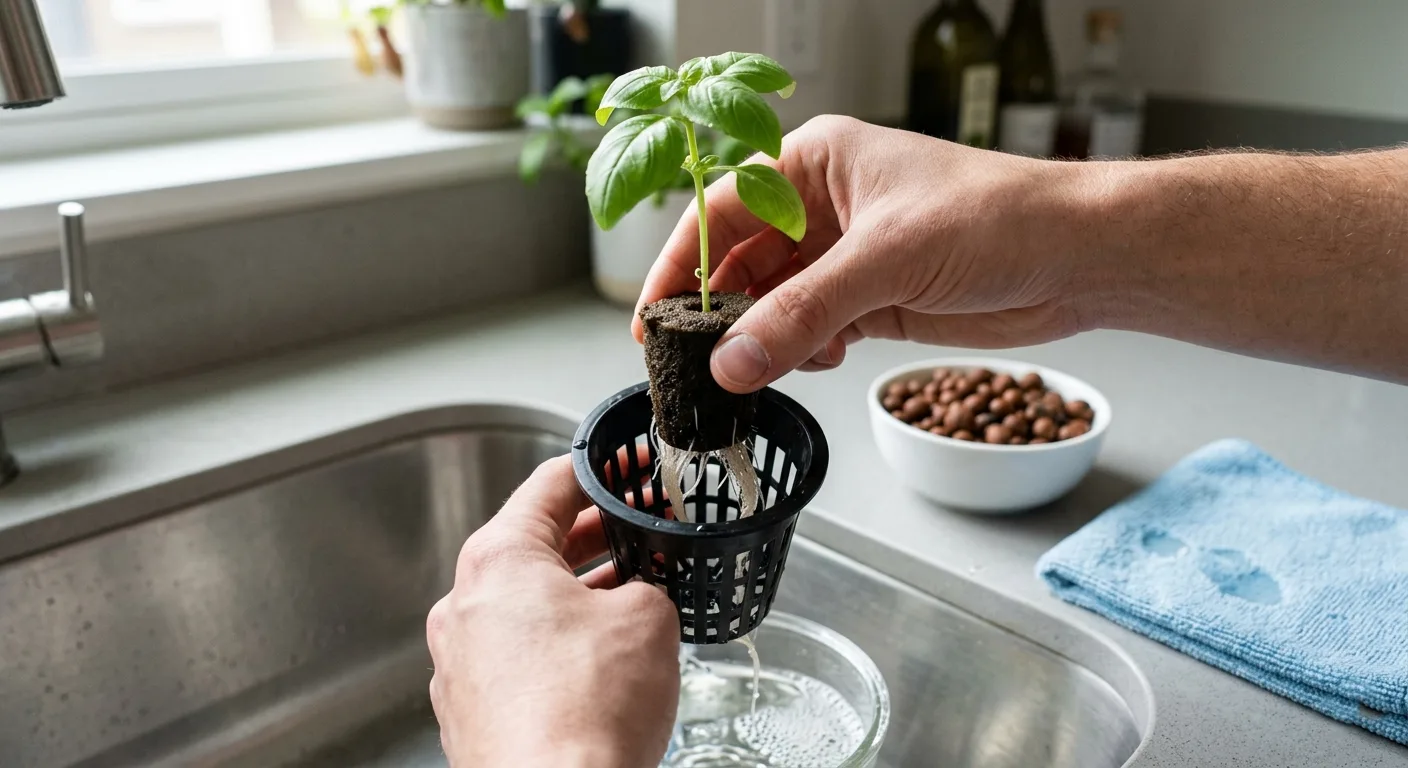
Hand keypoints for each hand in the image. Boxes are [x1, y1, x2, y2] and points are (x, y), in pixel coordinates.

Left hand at [426, 456, 680, 767]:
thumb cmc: (586, 713)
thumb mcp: (649, 618)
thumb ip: (645, 585)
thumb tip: (638, 598)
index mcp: (499, 560)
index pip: (549, 486)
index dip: (601, 469)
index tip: (627, 464)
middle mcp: (464, 606)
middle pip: (532, 546)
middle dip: (593, 538)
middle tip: (639, 530)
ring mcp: (460, 663)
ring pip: (523, 606)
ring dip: (575, 595)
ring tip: (629, 597)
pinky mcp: (470, 711)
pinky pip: (516, 657)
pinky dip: (555, 646)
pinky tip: (598, 661)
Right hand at [633, 115, 1094, 392]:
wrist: (1079, 257)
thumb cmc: (997, 217)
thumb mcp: (886, 259)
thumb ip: (803, 313)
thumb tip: (732, 362)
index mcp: (815, 163)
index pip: (720, 211)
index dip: (680, 265)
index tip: (651, 317)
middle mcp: (823, 206)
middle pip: (740, 262)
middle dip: (721, 313)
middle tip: (696, 363)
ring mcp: (847, 256)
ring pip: (775, 303)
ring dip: (765, 339)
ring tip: (760, 370)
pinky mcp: (873, 301)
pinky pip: (813, 330)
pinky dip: (805, 351)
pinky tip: (820, 360)